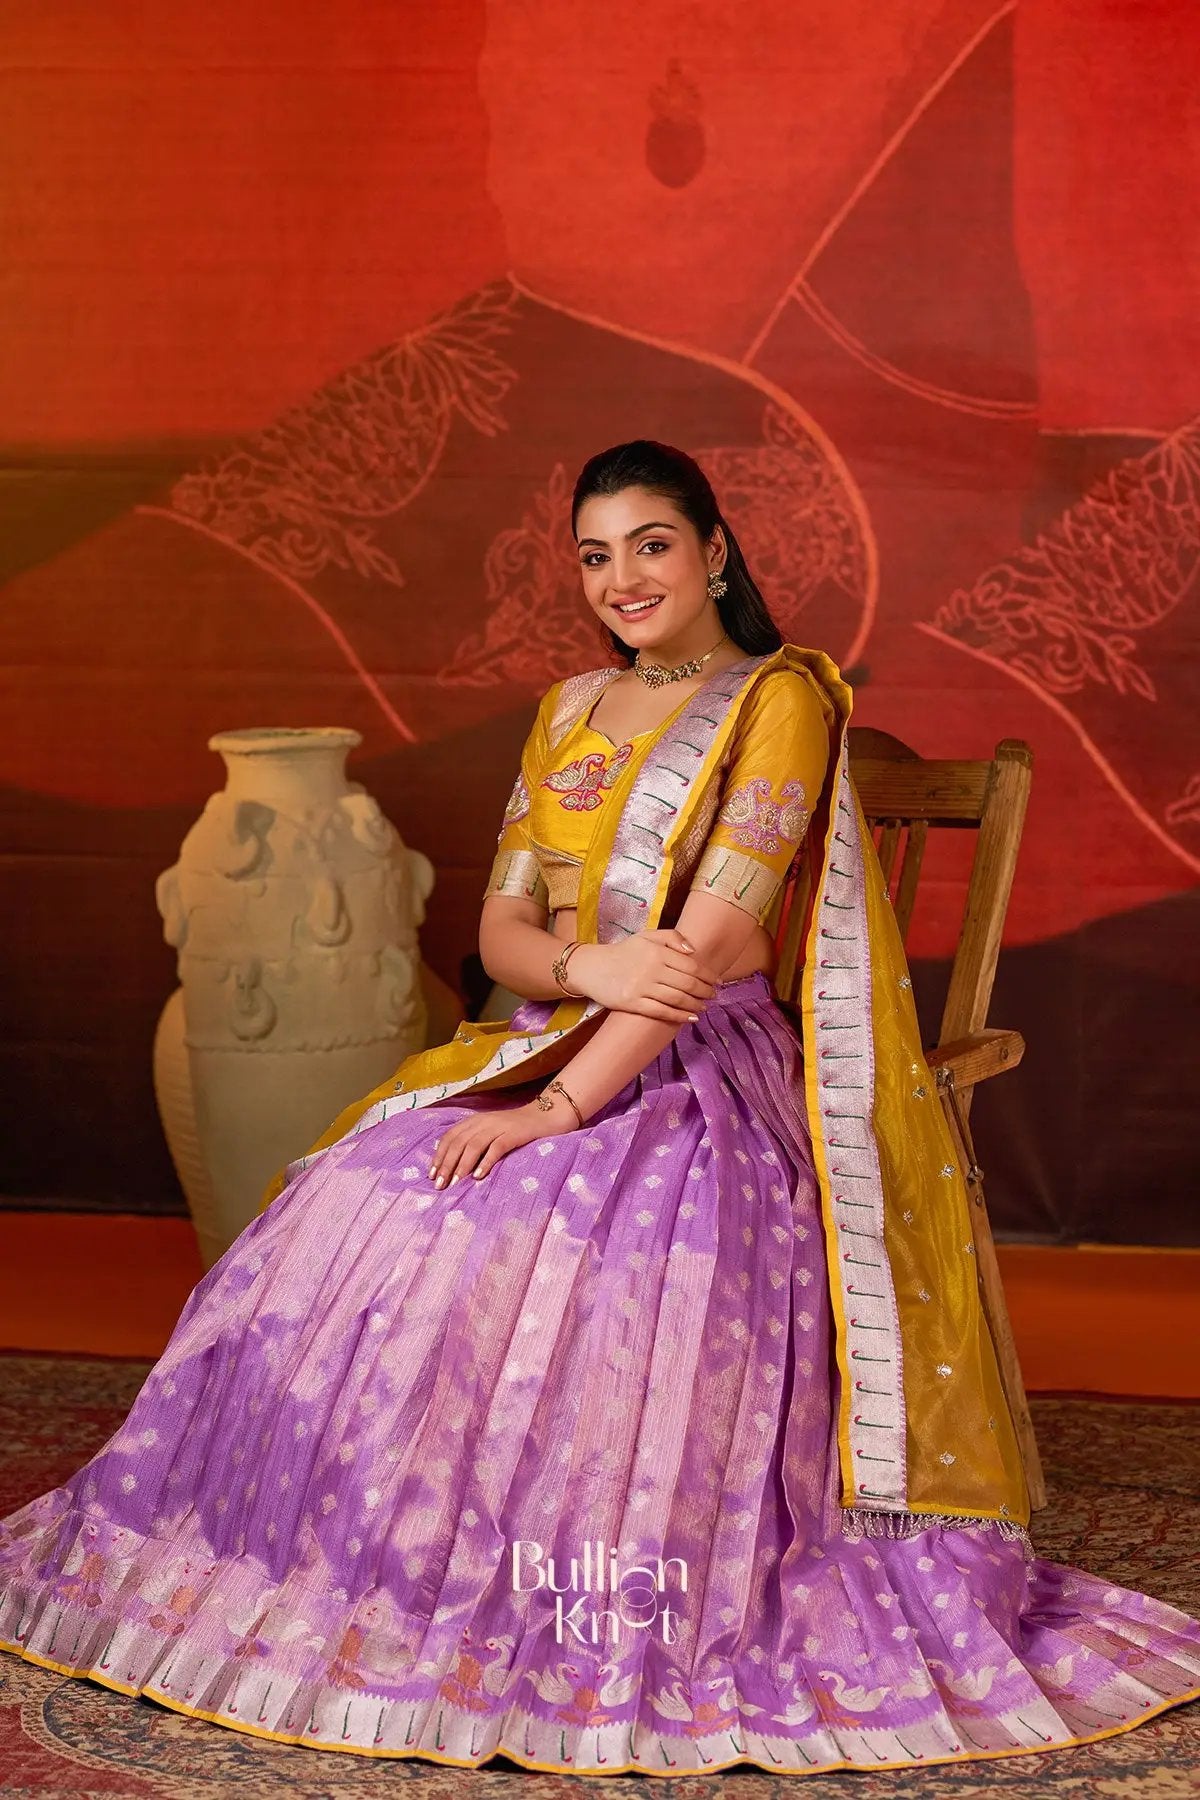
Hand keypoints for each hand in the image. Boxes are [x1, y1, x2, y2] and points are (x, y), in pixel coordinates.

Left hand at [428, 1097, 574, 1186]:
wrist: (546, 1116)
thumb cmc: (516, 1128)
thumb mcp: (491, 1131)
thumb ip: (474, 1141)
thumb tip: (453, 1166)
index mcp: (475, 1120)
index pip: (450, 1137)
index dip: (439, 1155)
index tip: (432, 1174)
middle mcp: (484, 1121)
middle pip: (458, 1142)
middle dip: (447, 1164)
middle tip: (440, 1185)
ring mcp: (499, 1126)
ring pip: (473, 1145)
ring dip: (462, 1165)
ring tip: (455, 1183)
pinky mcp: (514, 1134)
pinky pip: (496, 1148)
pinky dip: (485, 1162)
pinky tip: (478, 1176)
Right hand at [567, 929, 718, 1022]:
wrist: (592, 968)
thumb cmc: (623, 952)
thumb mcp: (646, 936)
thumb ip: (671, 937)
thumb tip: (694, 951)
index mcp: (657, 951)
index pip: (690, 965)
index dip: (707, 974)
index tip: (716, 980)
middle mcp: (651, 968)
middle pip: (687, 983)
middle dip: (705, 991)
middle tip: (714, 995)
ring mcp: (641, 987)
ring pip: (677, 998)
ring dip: (695, 1004)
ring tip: (704, 1006)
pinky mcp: (633, 1003)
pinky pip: (662, 1011)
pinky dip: (679, 1016)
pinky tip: (691, 1017)